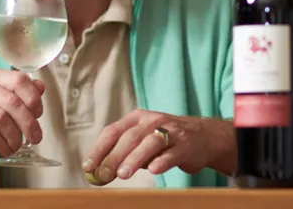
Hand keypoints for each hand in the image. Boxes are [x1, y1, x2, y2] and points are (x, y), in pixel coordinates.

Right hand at [0, 68, 45, 157]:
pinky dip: (2, 144)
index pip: (20, 80)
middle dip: (28, 123)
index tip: (38, 114)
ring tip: (17, 145)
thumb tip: (41, 88)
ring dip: (15, 136)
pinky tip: (6, 149)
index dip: (33, 98)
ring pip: (2, 120)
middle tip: (36, 137)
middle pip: (13, 103)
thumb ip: (18, 91)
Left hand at [81, 109, 235, 184]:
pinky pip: (171, 153)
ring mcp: (170, 131)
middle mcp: (152, 121)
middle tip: (103, 174)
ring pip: (149, 143)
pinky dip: (162, 161)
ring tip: (123, 174)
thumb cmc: (166, 140)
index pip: (113, 131)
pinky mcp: (185, 145)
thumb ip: (124, 153)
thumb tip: (99, 172)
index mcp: (137, 118)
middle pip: (130, 137)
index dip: (99, 148)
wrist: (204, 136)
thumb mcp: (143, 140)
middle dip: (114, 156)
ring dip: (134, 158)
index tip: (88, 166)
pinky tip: (153, 170)